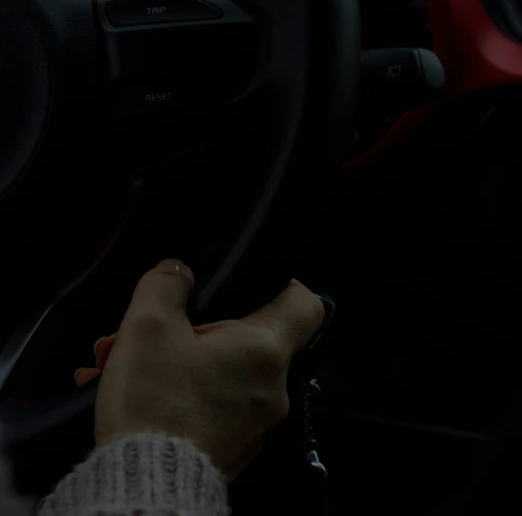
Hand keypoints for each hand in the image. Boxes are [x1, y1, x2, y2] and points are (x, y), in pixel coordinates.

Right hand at [77, 260, 323, 478]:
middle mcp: (270, 388)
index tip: (246, 285)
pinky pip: (212, 403)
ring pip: (220, 369)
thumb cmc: (154, 410)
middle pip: (246, 335)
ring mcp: (254, 422)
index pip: (303, 303)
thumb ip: (165, 285)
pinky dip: (180, 390)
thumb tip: (176, 273)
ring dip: (178, 359)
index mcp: (262, 350)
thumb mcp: (148, 326)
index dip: (279, 284)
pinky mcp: (232, 445)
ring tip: (129, 362)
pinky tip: (137, 393)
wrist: (144, 491)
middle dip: (194, 326)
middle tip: (156, 330)